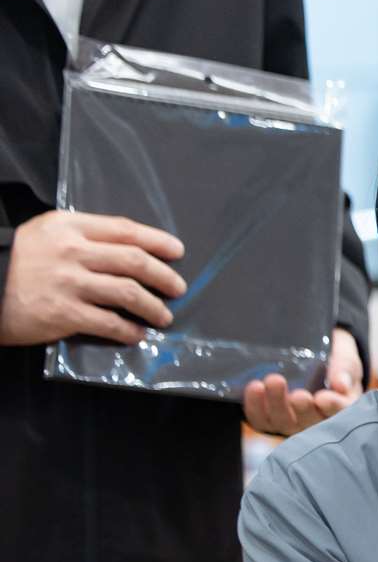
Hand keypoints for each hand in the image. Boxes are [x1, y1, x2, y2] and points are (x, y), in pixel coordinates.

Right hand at [0, 209, 184, 346]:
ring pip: (128, 292)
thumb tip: (127, 248)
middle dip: (164, 276)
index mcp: (69, 227)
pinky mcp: (64, 313)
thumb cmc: (16, 260)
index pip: (124, 230)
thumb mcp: (46, 235)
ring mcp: (69, 283)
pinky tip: (137, 335)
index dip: (156, 240)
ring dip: (153, 307)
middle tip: (178, 288)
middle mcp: (72, 252)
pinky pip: (109, 323)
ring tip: (164, 316)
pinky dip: (129, 331)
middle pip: (133, 261)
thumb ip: (83, 237)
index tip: (176, 251)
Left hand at [243, 328, 363, 435]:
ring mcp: (293, 422)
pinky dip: (255, 407)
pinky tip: (254, 388)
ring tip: (270, 383)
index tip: (323, 398)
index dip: (332, 408)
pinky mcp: (270, 419)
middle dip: (302, 409)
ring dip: (276, 405)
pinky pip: (262, 420)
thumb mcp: (345, 355)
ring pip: (285, 422)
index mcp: (342, 406)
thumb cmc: (332, 358)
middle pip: (310, 422)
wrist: (309, 354)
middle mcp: (318, 419)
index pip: (340, 412)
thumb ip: (344, 367)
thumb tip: (341, 385)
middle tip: (298, 395)